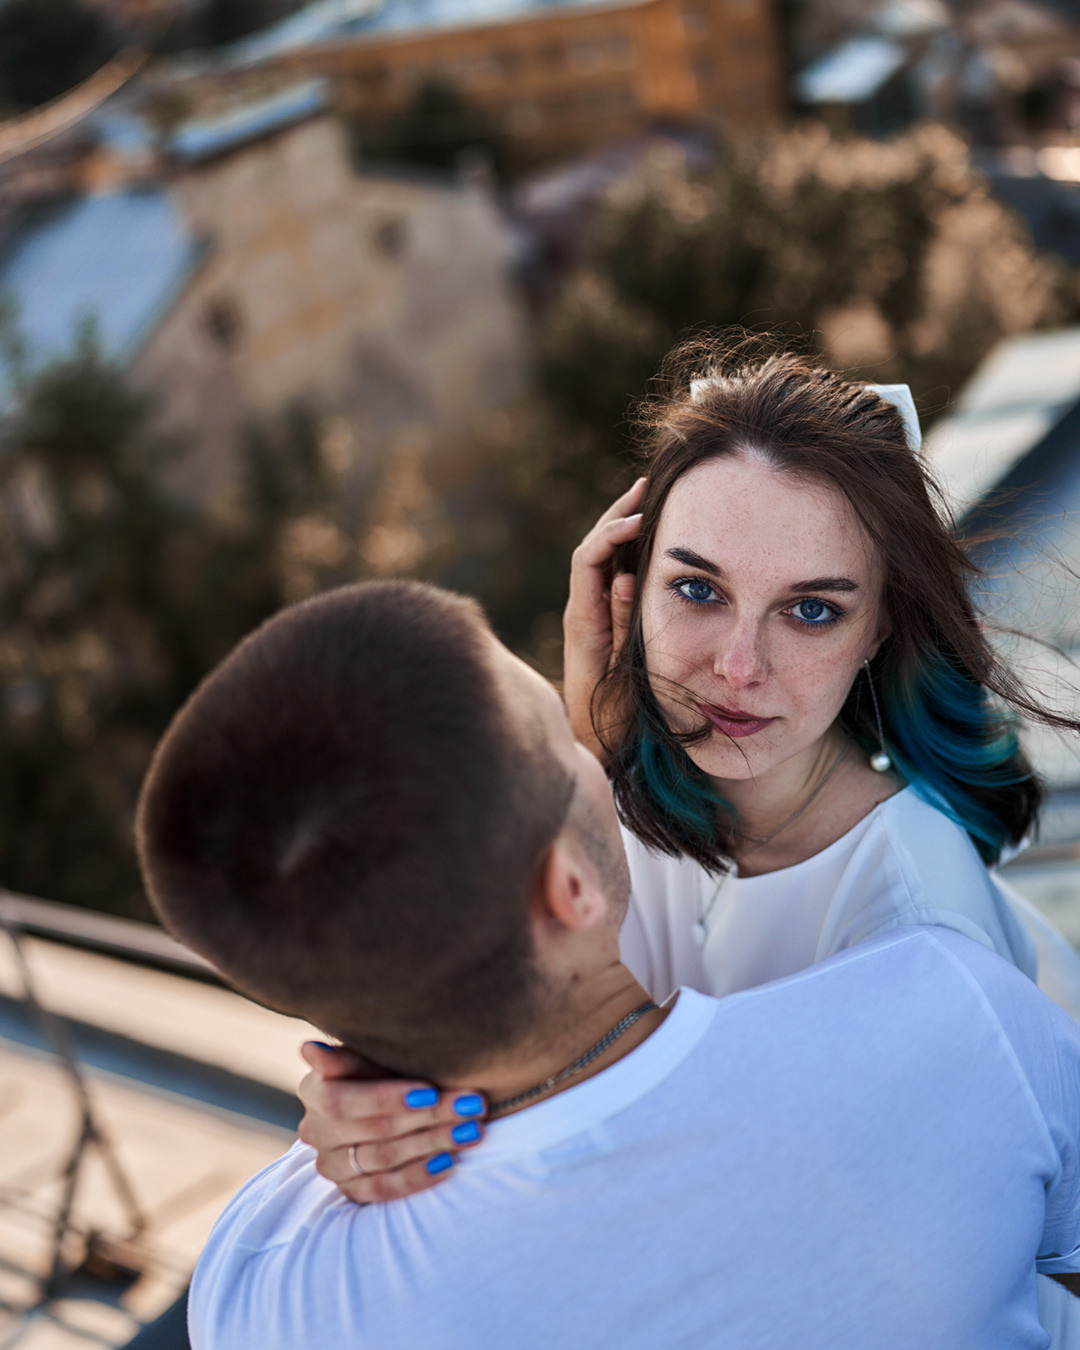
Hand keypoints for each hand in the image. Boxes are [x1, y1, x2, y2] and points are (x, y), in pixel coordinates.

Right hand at [297, 1042, 485, 1203]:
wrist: (378, 1101)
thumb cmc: (378, 1066)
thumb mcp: (366, 1053)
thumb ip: (344, 1056)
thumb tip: (310, 1050)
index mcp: (314, 1091)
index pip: (344, 1102)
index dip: (387, 1098)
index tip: (430, 1090)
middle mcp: (316, 1132)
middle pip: (374, 1130)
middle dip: (429, 1116)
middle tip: (472, 1105)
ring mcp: (331, 1165)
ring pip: (384, 1159)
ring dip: (433, 1144)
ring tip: (471, 1130)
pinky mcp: (350, 1189)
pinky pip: (384, 1190)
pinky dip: (418, 1177)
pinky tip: (450, 1162)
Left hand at [563, 478, 643, 757]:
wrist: (592, 746)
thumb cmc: (611, 716)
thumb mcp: (623, 672)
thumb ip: (624, 624)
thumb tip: (624, 576)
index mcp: (583, 619)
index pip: (590, 558)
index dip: (613, 531)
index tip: (642, 517)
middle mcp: (580, 610)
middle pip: (592, 548)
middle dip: (617, 515)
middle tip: (647, 485)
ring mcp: (587, 614)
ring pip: (600, 559)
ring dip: (621, 527)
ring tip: (648, 499)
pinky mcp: (597, 622)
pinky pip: (609, 575)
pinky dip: (627, 551)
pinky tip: (647, 539)